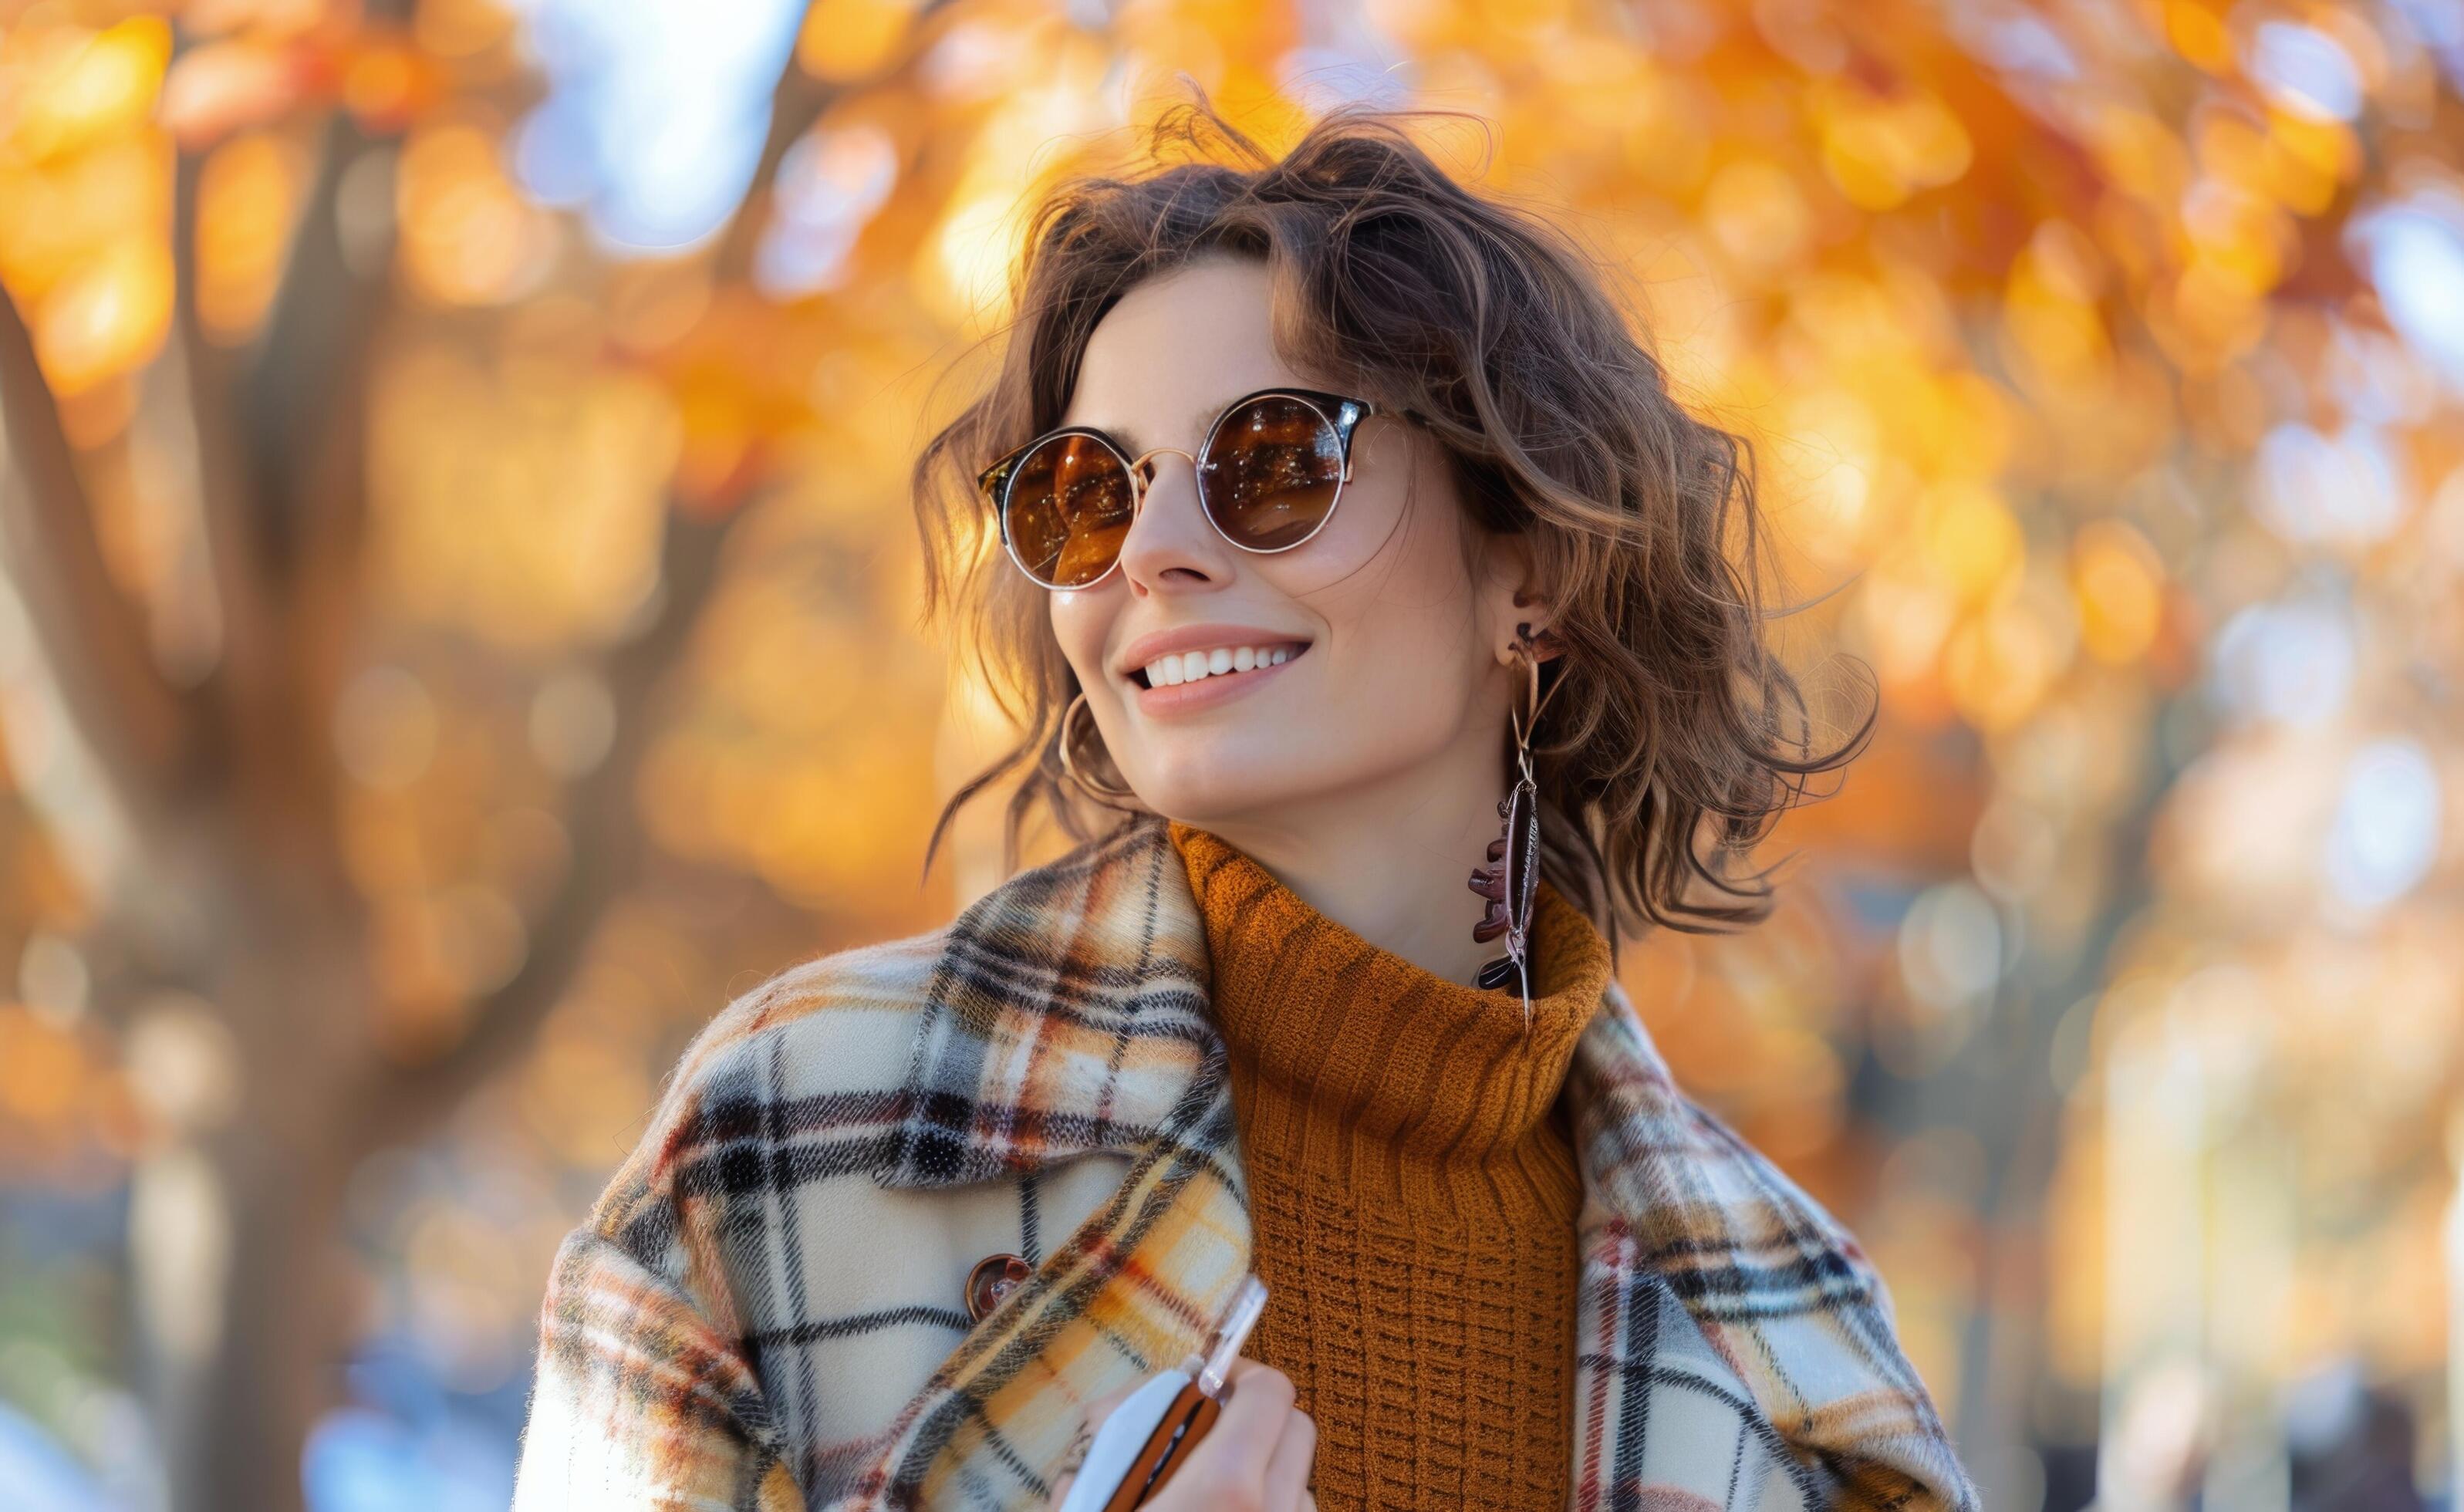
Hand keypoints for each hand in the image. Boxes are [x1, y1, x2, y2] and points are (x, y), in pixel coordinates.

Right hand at [1048, 1356, 1316, 1510]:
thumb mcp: (1089, 1484)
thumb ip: (1124, 1421)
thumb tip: (1164, 1386)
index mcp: (1229, 1483)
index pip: (1271, 1391)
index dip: (1239, 1374)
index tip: (1209, 1381)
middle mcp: (1275, 1511)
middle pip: (1296, 1429)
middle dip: (1256, 1417)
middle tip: (1209, 1427)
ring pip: (1299, 1481)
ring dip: (1265, 1469)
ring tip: (1211, 1483)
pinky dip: (1267, 1508)